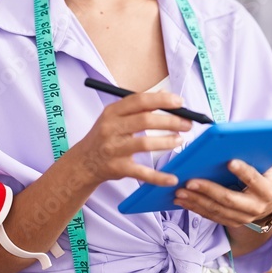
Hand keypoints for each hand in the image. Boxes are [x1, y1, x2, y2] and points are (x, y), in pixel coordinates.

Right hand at [69, 91, 191, 187]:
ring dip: (167, 142)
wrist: (84, 162)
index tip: (180, 103)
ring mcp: (114, 149)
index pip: (139, 101)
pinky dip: (159, 177)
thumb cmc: (105, 136)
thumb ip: (138, 106)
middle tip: (188, 124)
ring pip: (145, 144)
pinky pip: (142, 173)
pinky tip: (172, 178)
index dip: (162, 100)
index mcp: (112, 112)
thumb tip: (165, 94)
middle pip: (145, 120)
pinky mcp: (118, 168)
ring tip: (180, 140)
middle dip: (171, 121)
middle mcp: (111, 128)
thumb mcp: (115, 117)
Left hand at [173, 158, 271, 226]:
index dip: (243, 172)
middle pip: (229, 199)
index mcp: (267, 190)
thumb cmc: (267, 178)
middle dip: (208, 190)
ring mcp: (243, 217)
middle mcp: (255, 207)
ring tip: (179, 191)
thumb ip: (270, 152)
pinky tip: (181, 201)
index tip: (230, 161)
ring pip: (217, 209)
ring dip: (196, 201)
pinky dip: (194, 208)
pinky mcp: (231, 222)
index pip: (254, 180)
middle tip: (190, 181)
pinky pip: (211, 216)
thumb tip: (264, 134)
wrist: (268, 206)